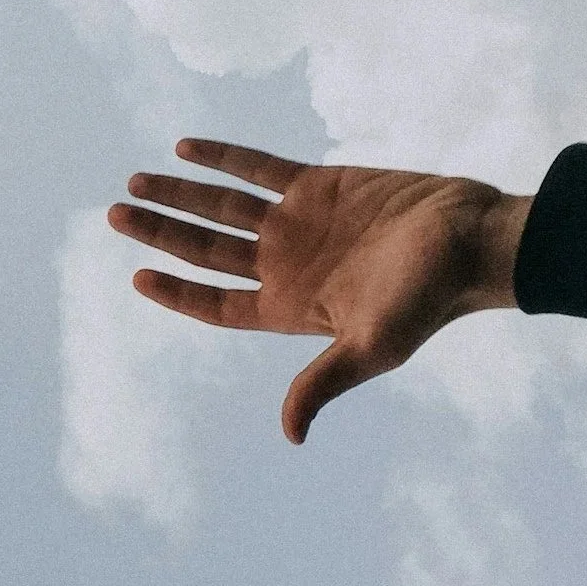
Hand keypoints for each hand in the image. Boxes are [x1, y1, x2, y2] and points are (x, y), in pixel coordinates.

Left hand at [107, 140, 529, 443]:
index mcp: (289, 308)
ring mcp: (298, 224)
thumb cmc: (427, 299)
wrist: (472, 239)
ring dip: (179, 194)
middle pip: (206, 249)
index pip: (216, 304)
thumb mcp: (371, 347)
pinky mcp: (319, 185)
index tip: (137, 275)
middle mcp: (285, 266)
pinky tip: (183, 149)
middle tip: (114, 214)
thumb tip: (290, 436)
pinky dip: (222, 158)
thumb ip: (321, 383)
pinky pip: (258, 168)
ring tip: (134, 182)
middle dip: (160, 231)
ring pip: (222, 206)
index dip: (176, 293)